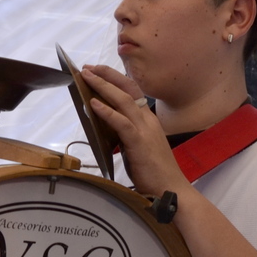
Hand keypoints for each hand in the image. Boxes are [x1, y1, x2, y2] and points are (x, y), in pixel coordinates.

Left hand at [80, 65, 189, 196]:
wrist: (170, 189)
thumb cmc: (154, 172)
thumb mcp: (137, 147)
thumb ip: (125, 134)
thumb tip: (106, 126)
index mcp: (149, 120)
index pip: (132, 91)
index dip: (115, 79)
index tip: (98, 72)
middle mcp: (148, 119)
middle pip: (128, 88)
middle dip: (107, 75)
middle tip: (88, 67)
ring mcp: (145, 130)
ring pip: (123, 100)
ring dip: (103, 86)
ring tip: (86, 77)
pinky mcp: (139, 142)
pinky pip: (121, 122)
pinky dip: (106, 111)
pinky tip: (93, 103)